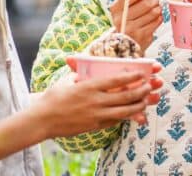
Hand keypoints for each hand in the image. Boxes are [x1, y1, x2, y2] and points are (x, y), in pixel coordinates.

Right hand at [33, 59, 162, 137]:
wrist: (42, 120)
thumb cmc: (53, 97)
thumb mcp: (67, 80)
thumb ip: (79, 72)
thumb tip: (84, 65)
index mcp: (89, 86)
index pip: (116, 80)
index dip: (132, 76)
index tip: (142, 73)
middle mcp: (95, 101)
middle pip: (125, 96)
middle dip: (141, 91)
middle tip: (149, 86)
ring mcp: (96, 115)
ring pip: (124, 111)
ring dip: (138, 105)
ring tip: (146, 100)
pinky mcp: (95, 126)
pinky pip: (116, 120)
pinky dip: (126, 116)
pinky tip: (134, 113)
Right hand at [109, 0, 162, 50]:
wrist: (122, 45)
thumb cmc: (124, 21)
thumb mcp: (122, 8)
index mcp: (115, 10)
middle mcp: (122, 21)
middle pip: (144, 4)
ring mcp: (133, 30)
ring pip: (153, 13)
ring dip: (158, 8)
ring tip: (157, 7)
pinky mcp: (143, 37)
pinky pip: (156, 22)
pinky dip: (159, 17)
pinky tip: (156, 17)